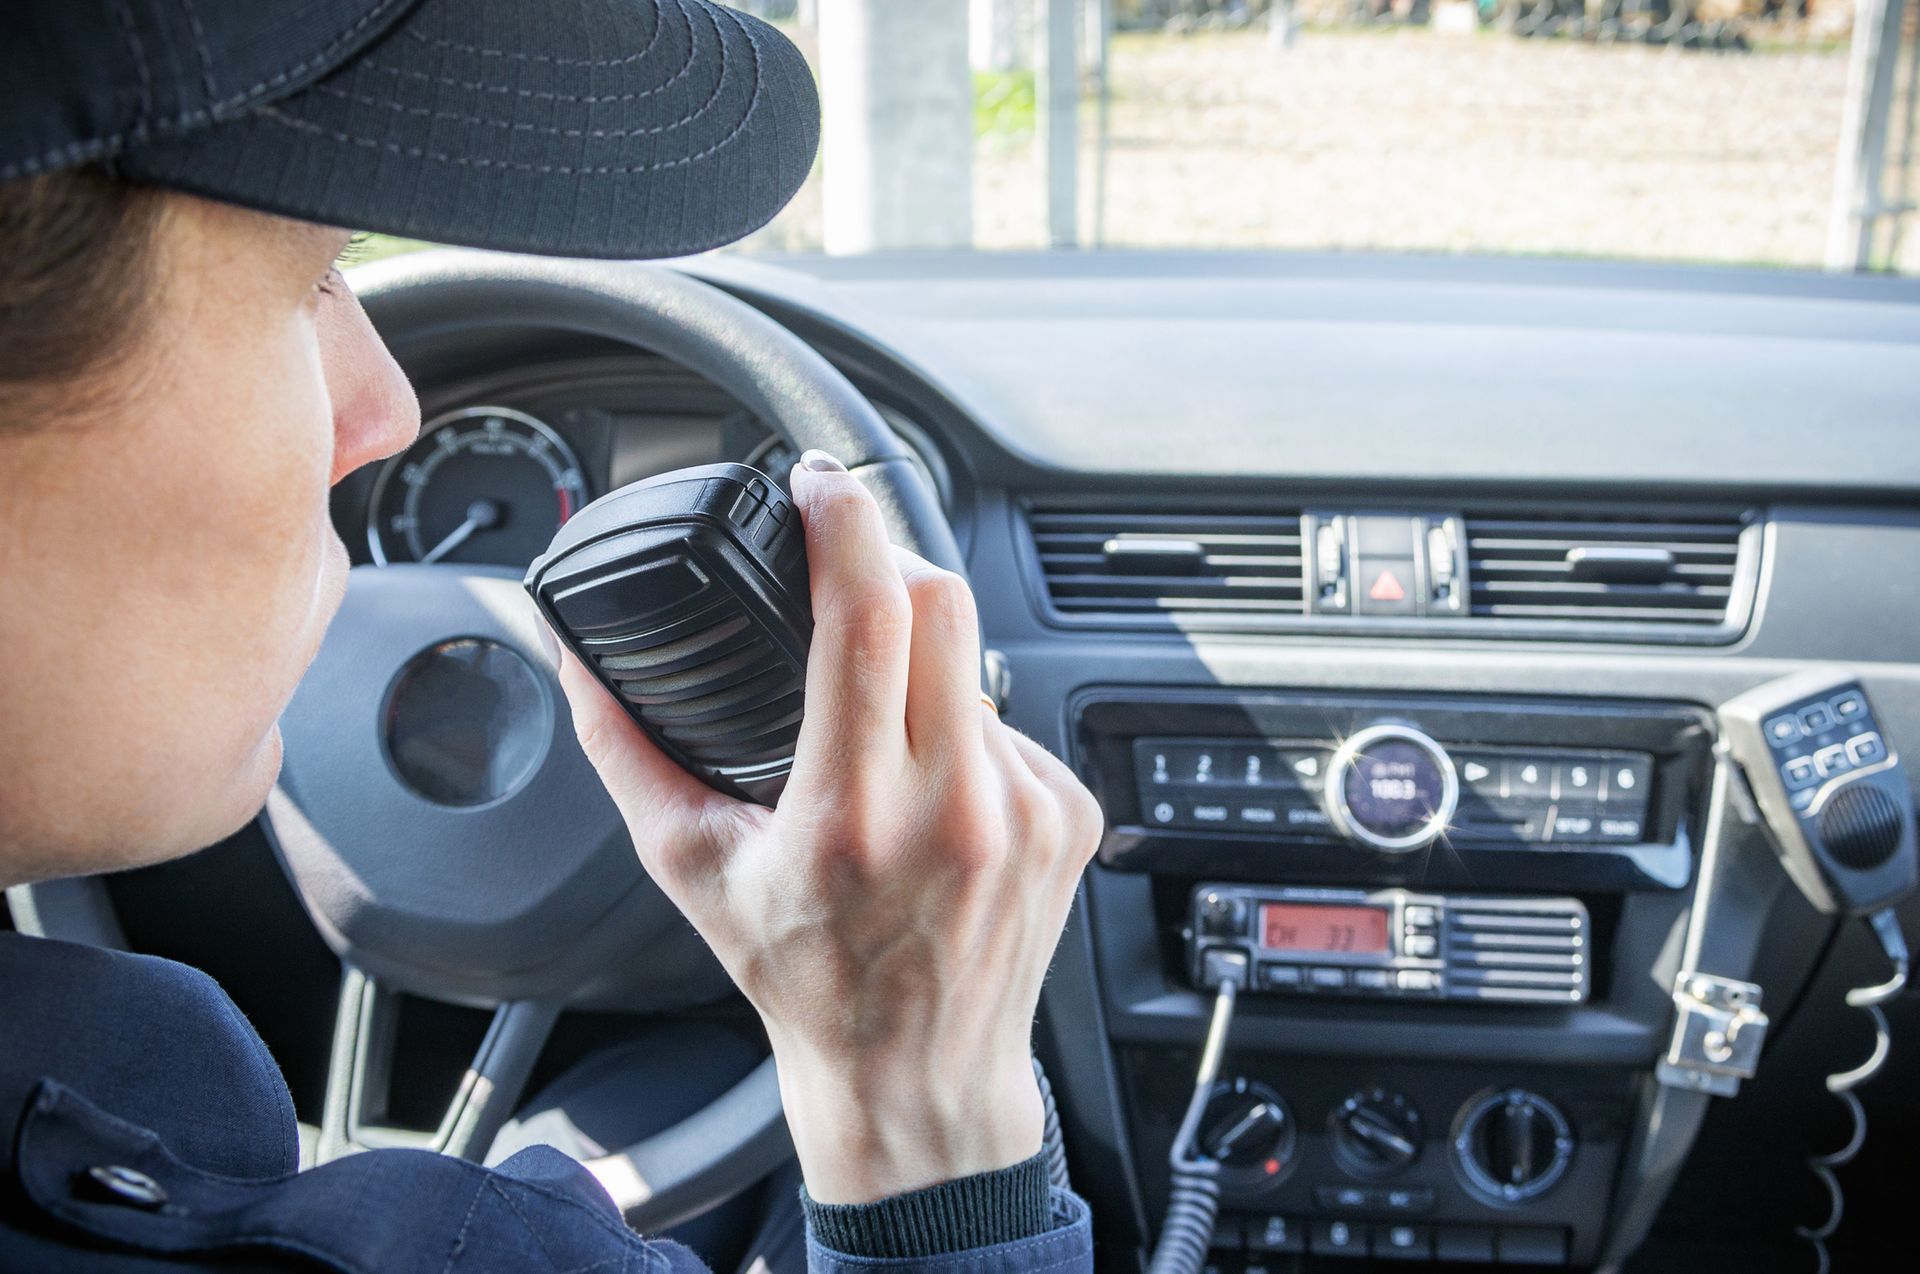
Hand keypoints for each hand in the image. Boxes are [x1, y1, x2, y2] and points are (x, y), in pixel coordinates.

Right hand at [555, 452, 1103, 1204]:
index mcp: (855, 816)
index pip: (869, 616)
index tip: (818, 484)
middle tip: (843, 579)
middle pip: (942, 602)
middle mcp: (957, 807)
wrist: (920, 1080)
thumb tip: (577, 662)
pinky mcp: (1068, 816)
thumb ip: (627, 753)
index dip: (843, 524)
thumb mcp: (692, 871)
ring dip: (923, 663)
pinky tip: (930, 786)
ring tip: (877, 734)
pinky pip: (1012, 721)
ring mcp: (1028, 810)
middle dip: (886, 565)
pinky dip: (964, 727)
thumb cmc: (806, 986)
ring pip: (976, 662)